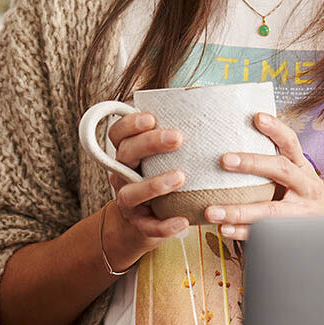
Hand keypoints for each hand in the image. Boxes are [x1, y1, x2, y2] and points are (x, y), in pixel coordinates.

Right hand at [102, 112, 189, 269]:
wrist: (141, 224)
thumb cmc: (159, 178)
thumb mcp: (160, 155)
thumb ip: (174, 132)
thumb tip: (205, 98)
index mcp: (128, 153)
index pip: (118, 133)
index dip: (130, 124)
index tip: (151, 118)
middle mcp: (123, 175)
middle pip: (125, 154)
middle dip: (150, 143)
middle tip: (178, 138)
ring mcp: (129, 201)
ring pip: (131, 193)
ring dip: (154, 184)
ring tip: (180, 177)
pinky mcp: (140, 225)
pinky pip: (149, 227)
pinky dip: (165, 225)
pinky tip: (183, 221)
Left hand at [204, 112, 323, 239]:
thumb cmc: (306, 195)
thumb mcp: (299, 174)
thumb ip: (275, 161)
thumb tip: (241, 135)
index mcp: (302, 168)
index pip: (291, 143)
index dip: (276, 128)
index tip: (257, 116)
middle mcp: (305, 186)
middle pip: (281, 170)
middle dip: (252, 164)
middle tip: (224, 159)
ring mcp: (300, 212)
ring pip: (271, 211)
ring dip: (239, 211)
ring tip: (212, 211)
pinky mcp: (292, 233)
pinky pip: (267, 233)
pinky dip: (244, 233)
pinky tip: (225, 229)